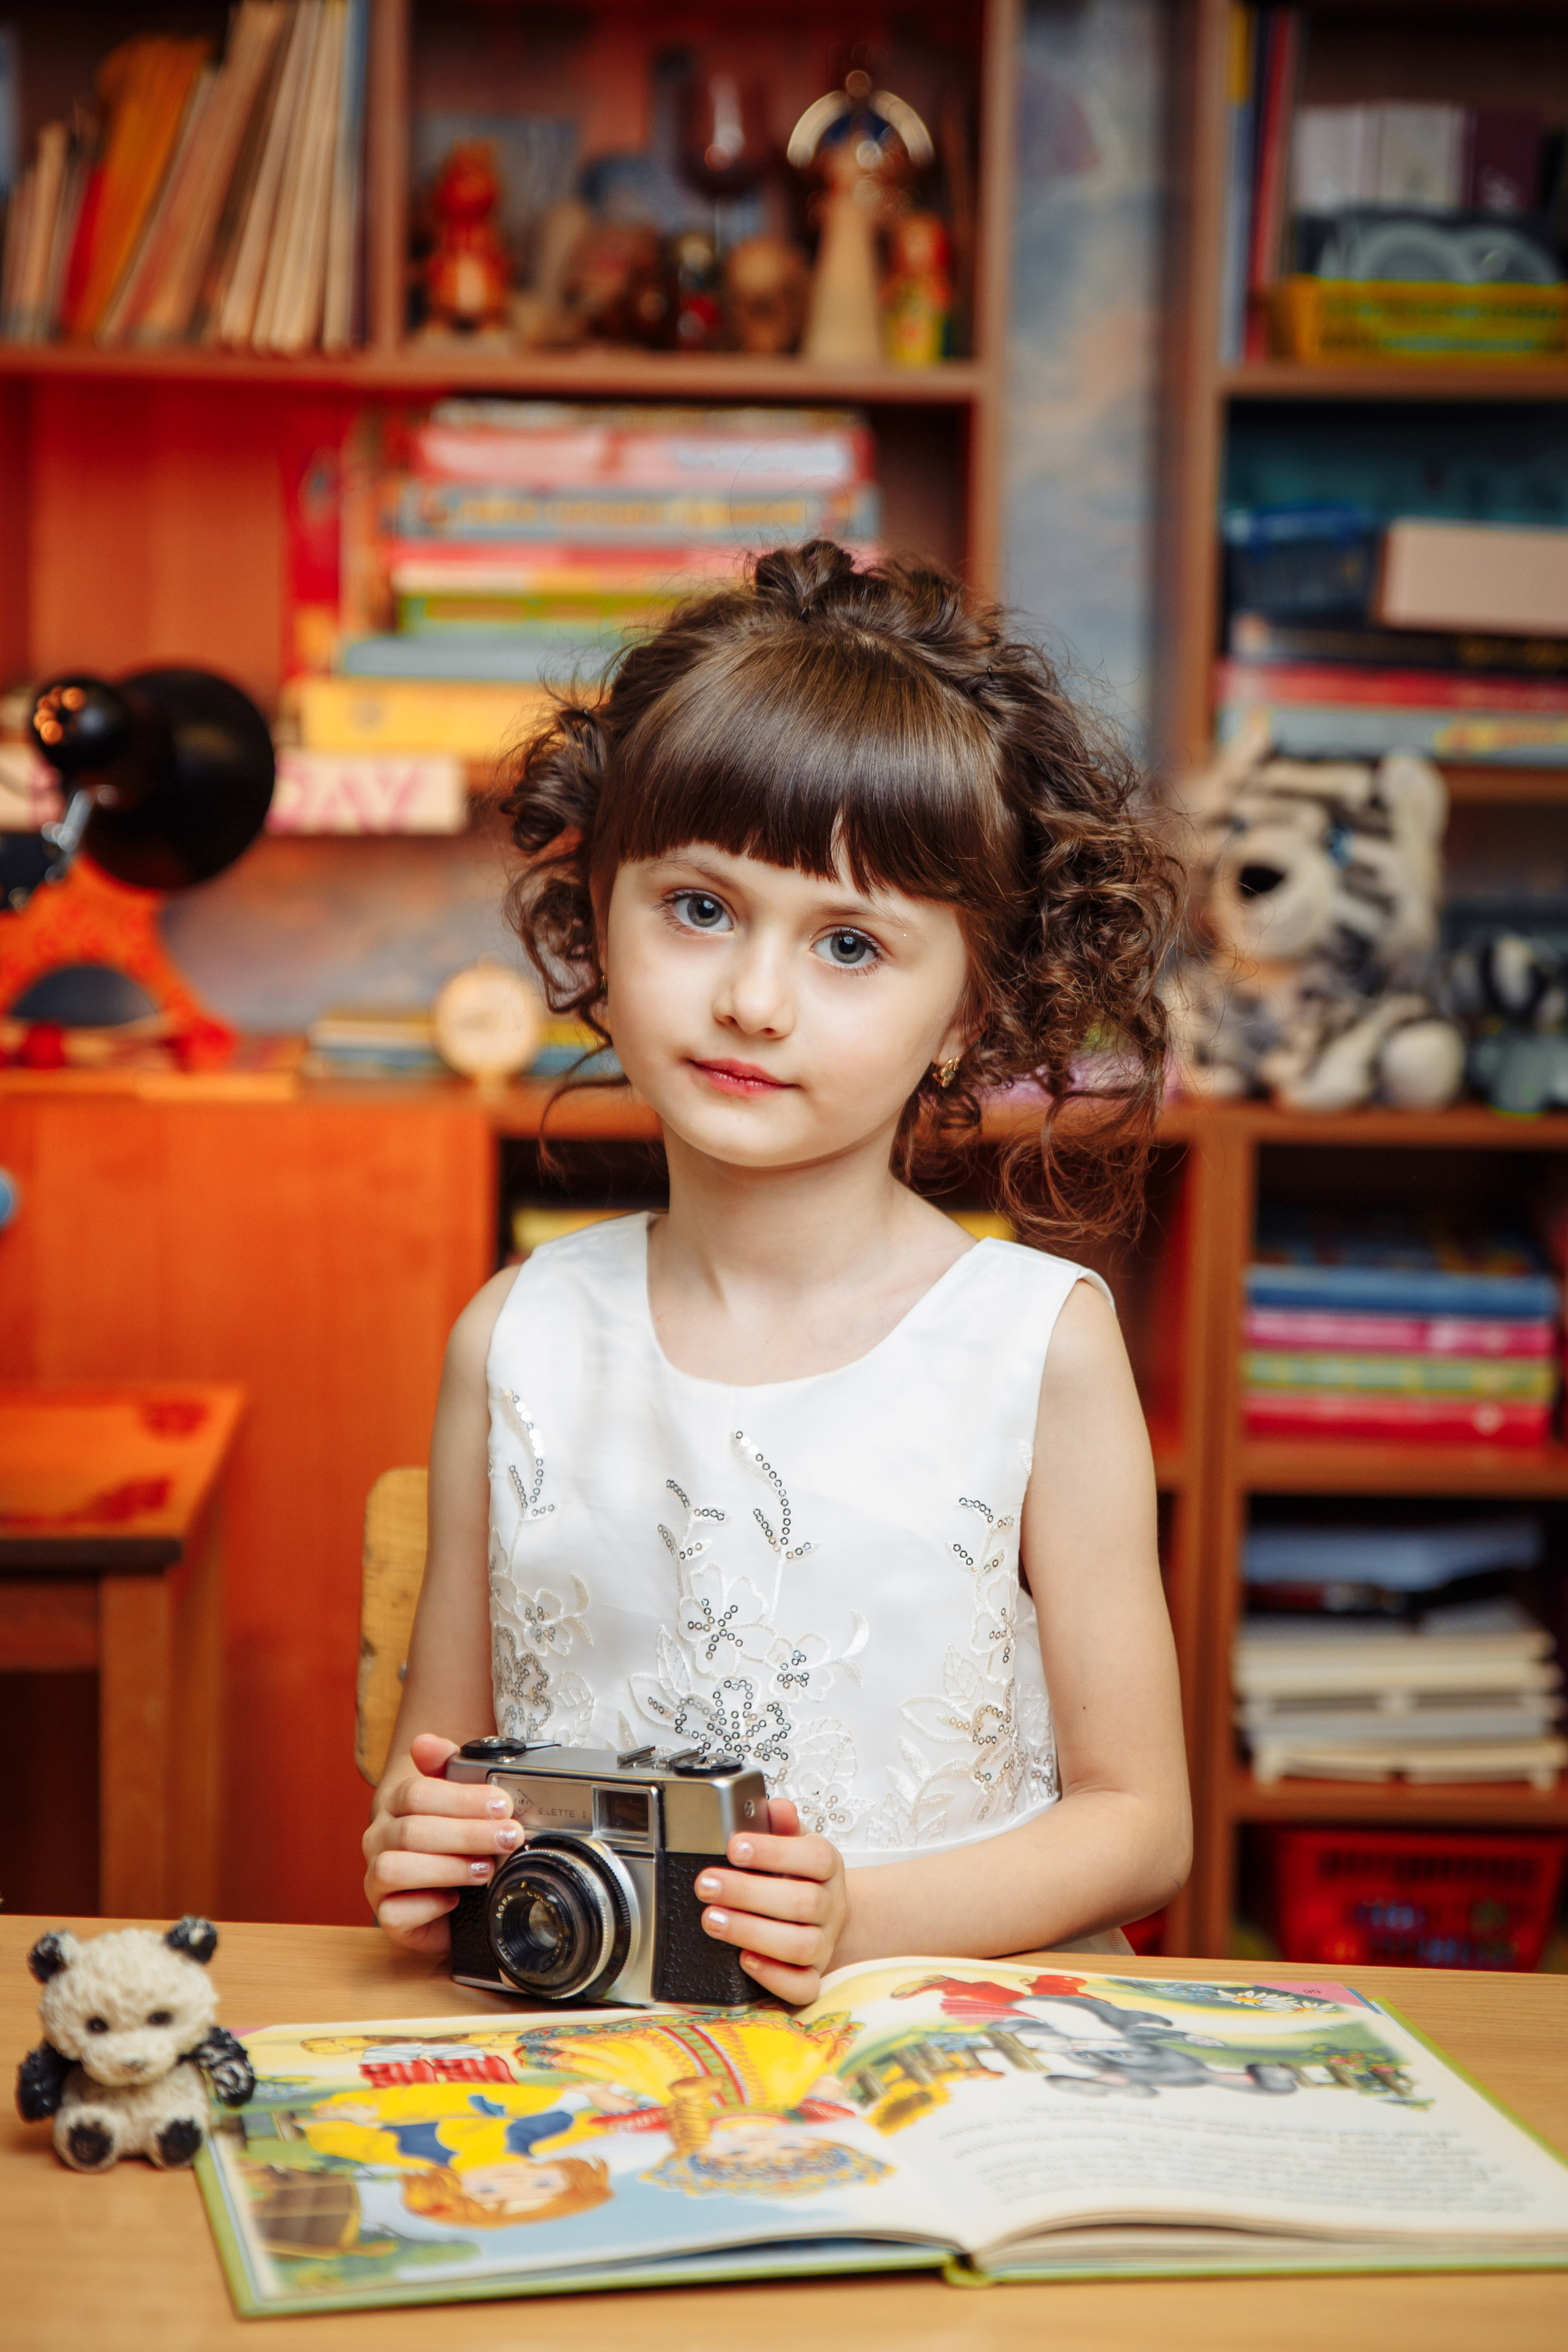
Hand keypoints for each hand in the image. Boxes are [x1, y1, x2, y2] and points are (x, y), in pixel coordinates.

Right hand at [362, 1732, 520, 1956]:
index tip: (503, 1805)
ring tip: (485, 1868)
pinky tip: (454, 1900)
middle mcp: (379, 1838)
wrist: (440, 1886)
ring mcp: (376, 1878)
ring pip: (394, 1869)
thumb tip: (424, 1742)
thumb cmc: (451, 1836)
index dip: (462, 1799)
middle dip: (467, 1834)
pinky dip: (427, 1907)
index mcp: (395, 1803)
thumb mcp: (459, 1797)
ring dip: (446, 1868)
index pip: (417, 1793)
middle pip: (412, 1831)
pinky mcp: (385, 1915)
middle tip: (507, 1837)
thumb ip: (448, 1765)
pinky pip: (394, 1913)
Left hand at [694, 1797, 846, 2004]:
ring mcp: (825, 1944)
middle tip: (707, 1885)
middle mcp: (831, 1906)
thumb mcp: (793, 1842)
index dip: (774, 1852)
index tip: (733, 1847)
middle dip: (749, 1893)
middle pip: (803, 1903)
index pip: (813, 1857)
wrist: (824, 1915)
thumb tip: (777, 1806)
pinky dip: (775, 1977)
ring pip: (801, 1946)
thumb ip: (781, 1825)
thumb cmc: (798, 1875)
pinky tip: (745, 1960)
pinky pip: (804, 1987)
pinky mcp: (814, 1976)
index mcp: (827, 1867)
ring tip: (713, 1920)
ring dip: (753, 1932)